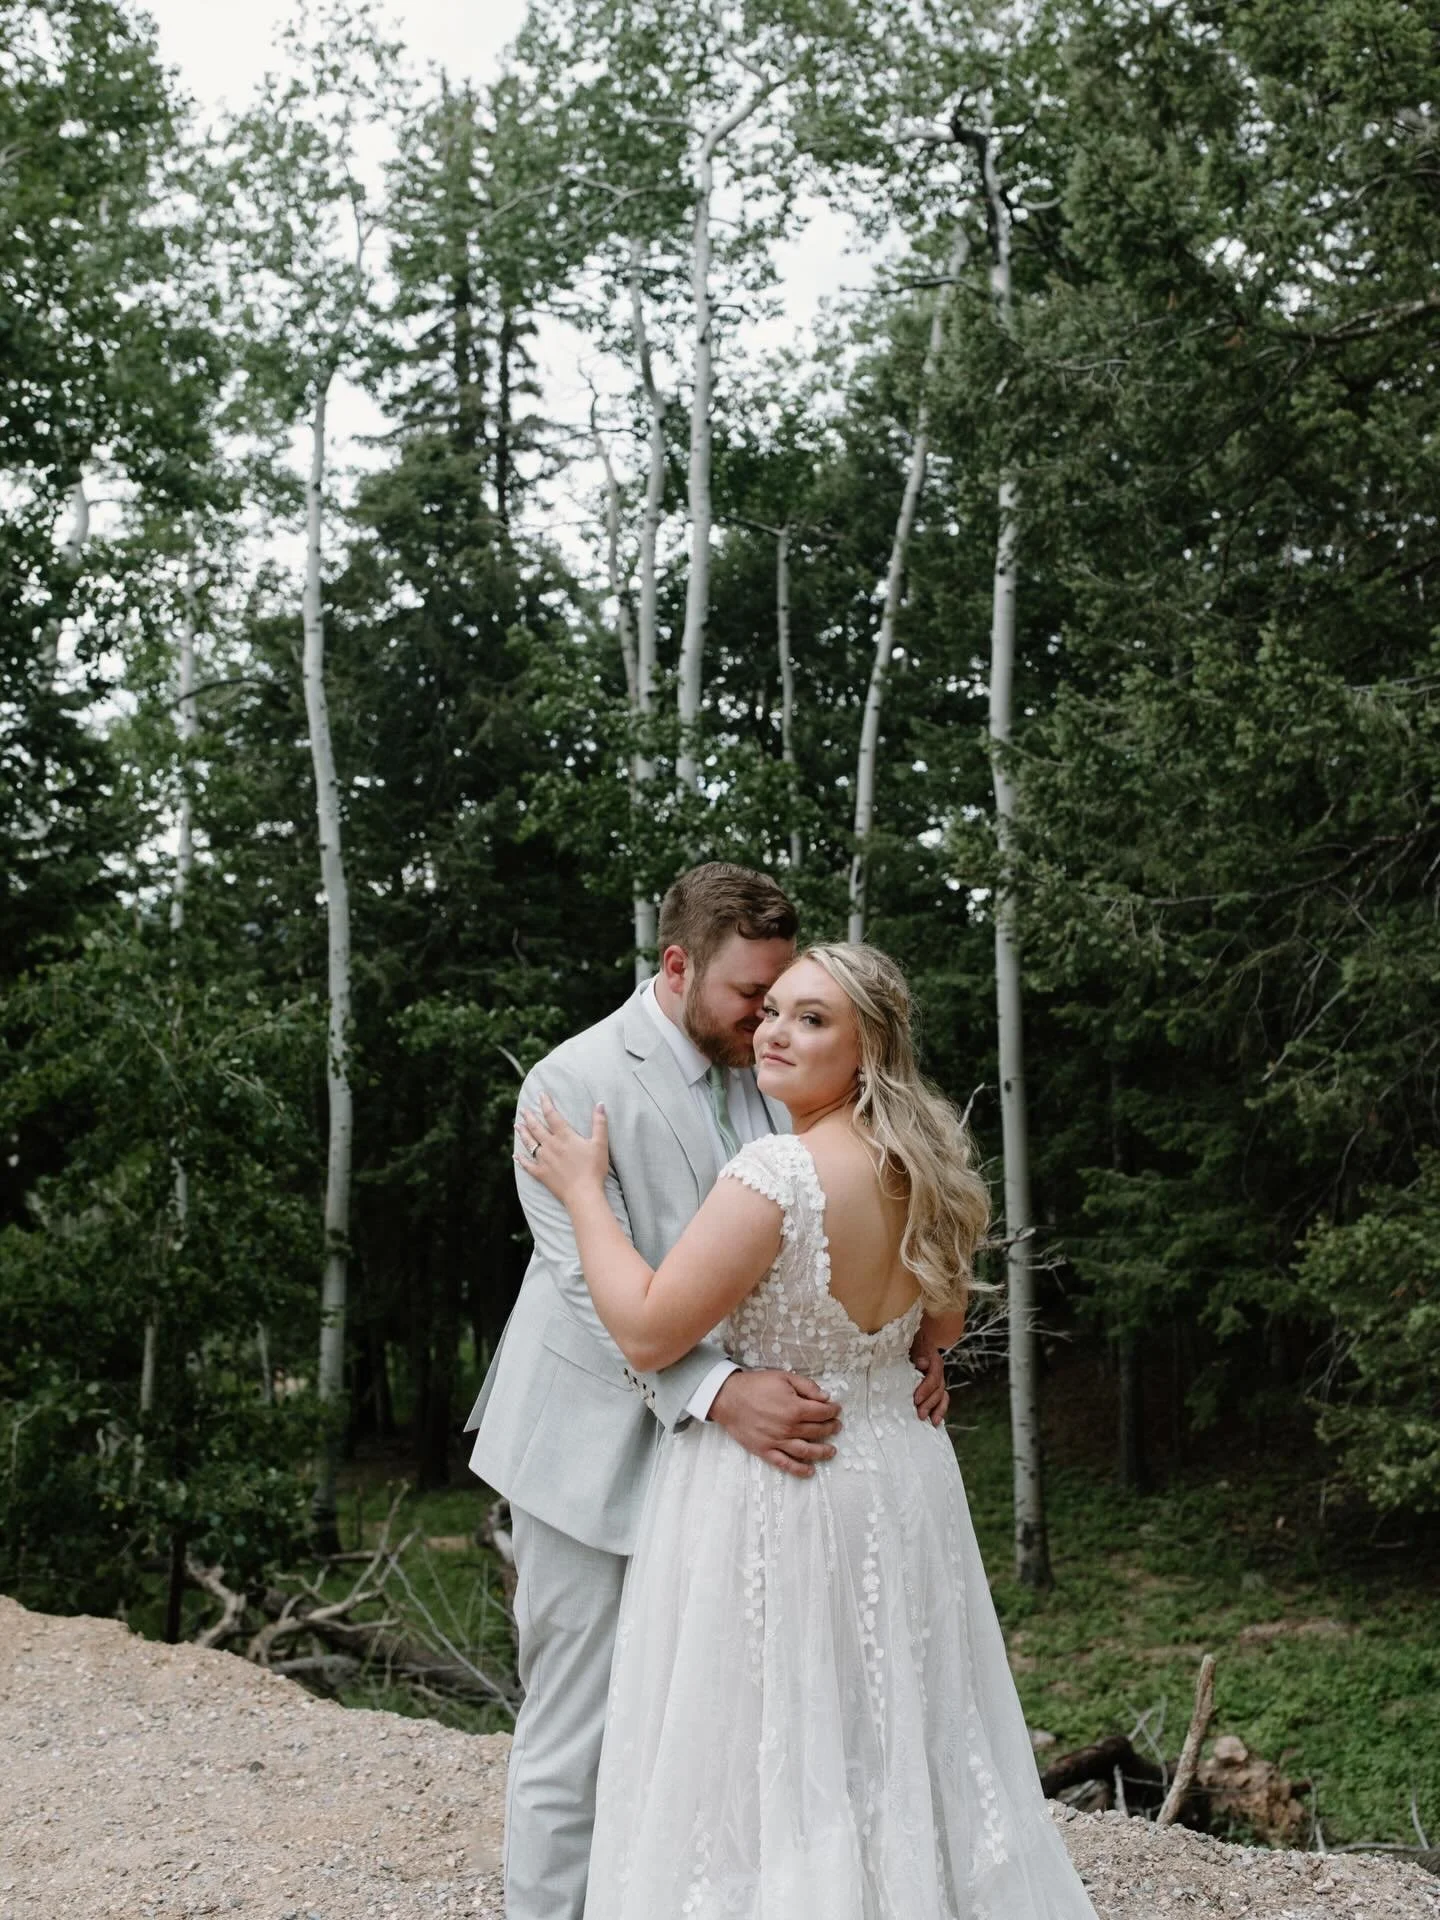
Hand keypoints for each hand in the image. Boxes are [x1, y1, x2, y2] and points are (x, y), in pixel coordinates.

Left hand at [515, 1093, 608, 1204]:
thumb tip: (600, 1104)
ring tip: (517, 1126)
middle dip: (529, 1117)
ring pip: (529, 1143)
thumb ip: (600, 1123)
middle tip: (523, 1109)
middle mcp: (550, 1145)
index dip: (545, 1104)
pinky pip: (528, 1165)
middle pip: (536, 1127)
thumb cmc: (594, 1169)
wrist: (583, 1193)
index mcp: (564, 1136)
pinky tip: (515, 1156)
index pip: (552, 1115)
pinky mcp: (541, 1174)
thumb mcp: (600, 1144)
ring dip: (523, 1133)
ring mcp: (544, 1160)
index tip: (541, 1095)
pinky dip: (521, 1160)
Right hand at [709, 1369, 841, 1477]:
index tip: (836, 1409)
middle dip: (831, 1428)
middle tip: (836, 1427)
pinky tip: (810, 1471)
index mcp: (795, 1408)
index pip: (822, 1413)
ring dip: (822, 1452)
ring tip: (832, 1451)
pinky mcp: (766, 1451)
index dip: (833, 1411)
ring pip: (807, 1451)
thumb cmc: (756, 1385)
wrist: (728, 1398)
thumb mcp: (783, 1377)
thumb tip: (826, 1397)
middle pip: (817, 1431)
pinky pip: (786, 1464)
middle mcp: (789, 1428)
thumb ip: (807, 1386)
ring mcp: (778, 1442)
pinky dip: (800, 1470)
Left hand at [909, 1328, 949, 1426]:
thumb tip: (922, 1363)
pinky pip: (942, 1399)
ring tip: (929, 1421)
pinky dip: (940, 1410)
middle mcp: (937, 1369)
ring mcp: (937, 1378)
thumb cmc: (904, 1342)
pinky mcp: (934, 1387)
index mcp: (932, 1358)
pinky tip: (935, 1421)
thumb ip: (917, 1352)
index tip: (916, 1399)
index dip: (926, 1388)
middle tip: (920, 1414)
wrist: (907, 1339)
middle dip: (930, 1402)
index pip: (934, 1375)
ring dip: (936, 1408)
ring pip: (942, 1395)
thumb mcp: (909, 1343)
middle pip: (939, 1388)